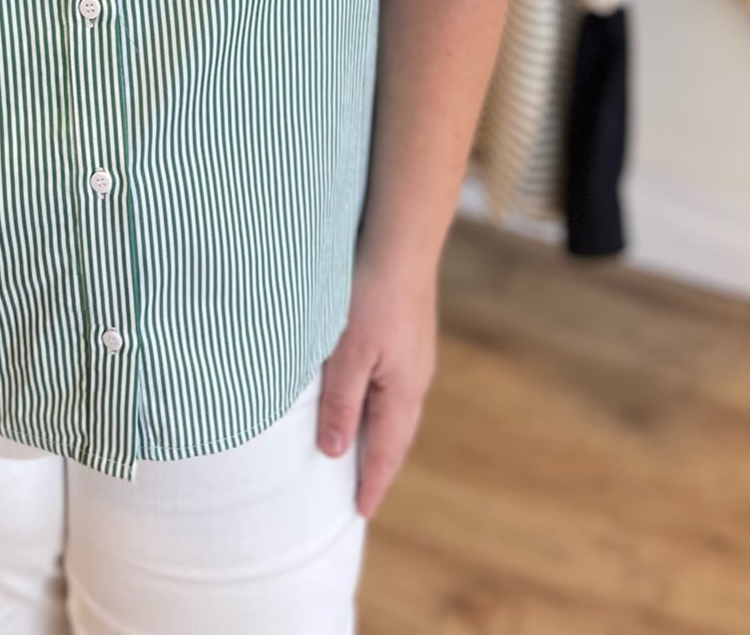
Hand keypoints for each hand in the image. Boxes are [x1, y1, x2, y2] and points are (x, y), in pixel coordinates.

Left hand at [316, 248, 437, 519]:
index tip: (359, 512)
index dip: (371, 482)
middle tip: (358, 492)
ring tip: (356, 450)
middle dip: (377, 464)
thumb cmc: (371, 293)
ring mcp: (413, 354)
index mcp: (403, 391)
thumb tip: (335, 452)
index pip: (386, 452)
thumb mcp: (348, 352)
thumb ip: (340, 402)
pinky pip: (390, 383)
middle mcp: (415, 378)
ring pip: (393, 407)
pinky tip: (362, 394)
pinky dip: (375, 402)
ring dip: (376, 432)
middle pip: (395, 434)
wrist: (400, 238)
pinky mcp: (405, 332)